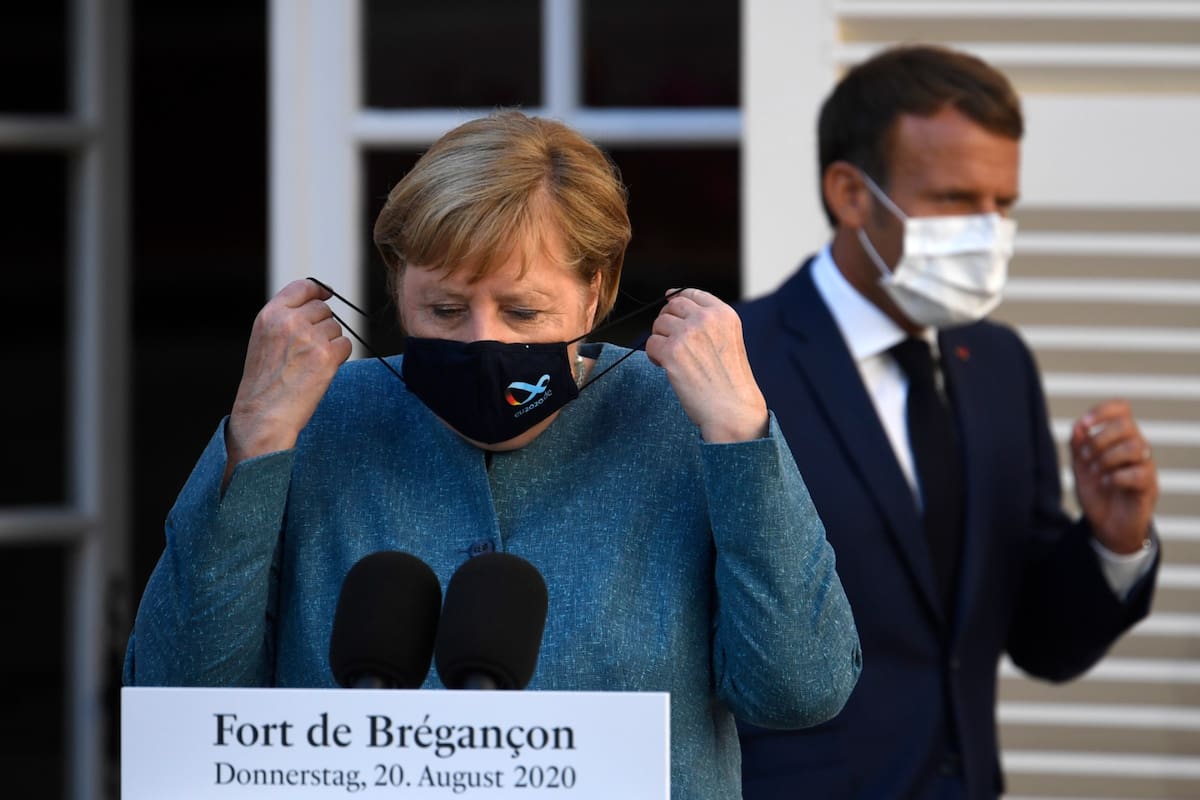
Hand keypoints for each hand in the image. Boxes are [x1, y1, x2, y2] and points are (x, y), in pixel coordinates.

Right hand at [224, 279, 352, 481]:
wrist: (263, 414)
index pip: (302, 286)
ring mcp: (309, 338)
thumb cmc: (265, 382)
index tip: (327, 294)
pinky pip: (346, 345)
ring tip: (310, 364)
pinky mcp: (326, 356)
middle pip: (324, 309)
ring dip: (330, 343)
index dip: (319, 289)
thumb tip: (317, 303)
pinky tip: (322, 370)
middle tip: (310, 350)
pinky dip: (339, 357)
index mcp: (270, 315)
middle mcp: (289, 322)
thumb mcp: (263, 340)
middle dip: (323, 326)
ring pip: (336, 328)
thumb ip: (284, 319)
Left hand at [644, 288, 768, 442]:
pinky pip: (650, 343)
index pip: (692, 293)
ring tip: (671, 358)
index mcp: (724, 314)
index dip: (676, 298)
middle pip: (671, 306)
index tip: (670, 304)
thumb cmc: (730, 382)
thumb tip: (672, 301)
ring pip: (658, 324)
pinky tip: (664, 366)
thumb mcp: (729, 340)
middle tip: (670, 341)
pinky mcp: (672, 351)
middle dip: (666, 321)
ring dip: (660, 340)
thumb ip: (708, 322)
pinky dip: (653, 356)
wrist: (733, 410)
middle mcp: (706, 319)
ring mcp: (688, 333)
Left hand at [1070, 399, 1158, 553]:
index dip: (1103, 410)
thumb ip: (1077, 445)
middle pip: (1127, 425)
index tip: (1083, 423)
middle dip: (1100, 439)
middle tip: (1086, 457)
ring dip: (1107, 458)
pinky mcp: (1149, 486)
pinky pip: (1139, 472)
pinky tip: (1106, 484)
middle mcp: (1135, 447)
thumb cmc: (1096, 491)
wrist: (1105, 524)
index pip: (1122, 408)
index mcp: (1118, 437)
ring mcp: (1145, 465)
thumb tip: (1078, 426)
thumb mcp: (1080, 466)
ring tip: (1095, 472)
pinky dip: (1116, 477)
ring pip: (1135, 446)